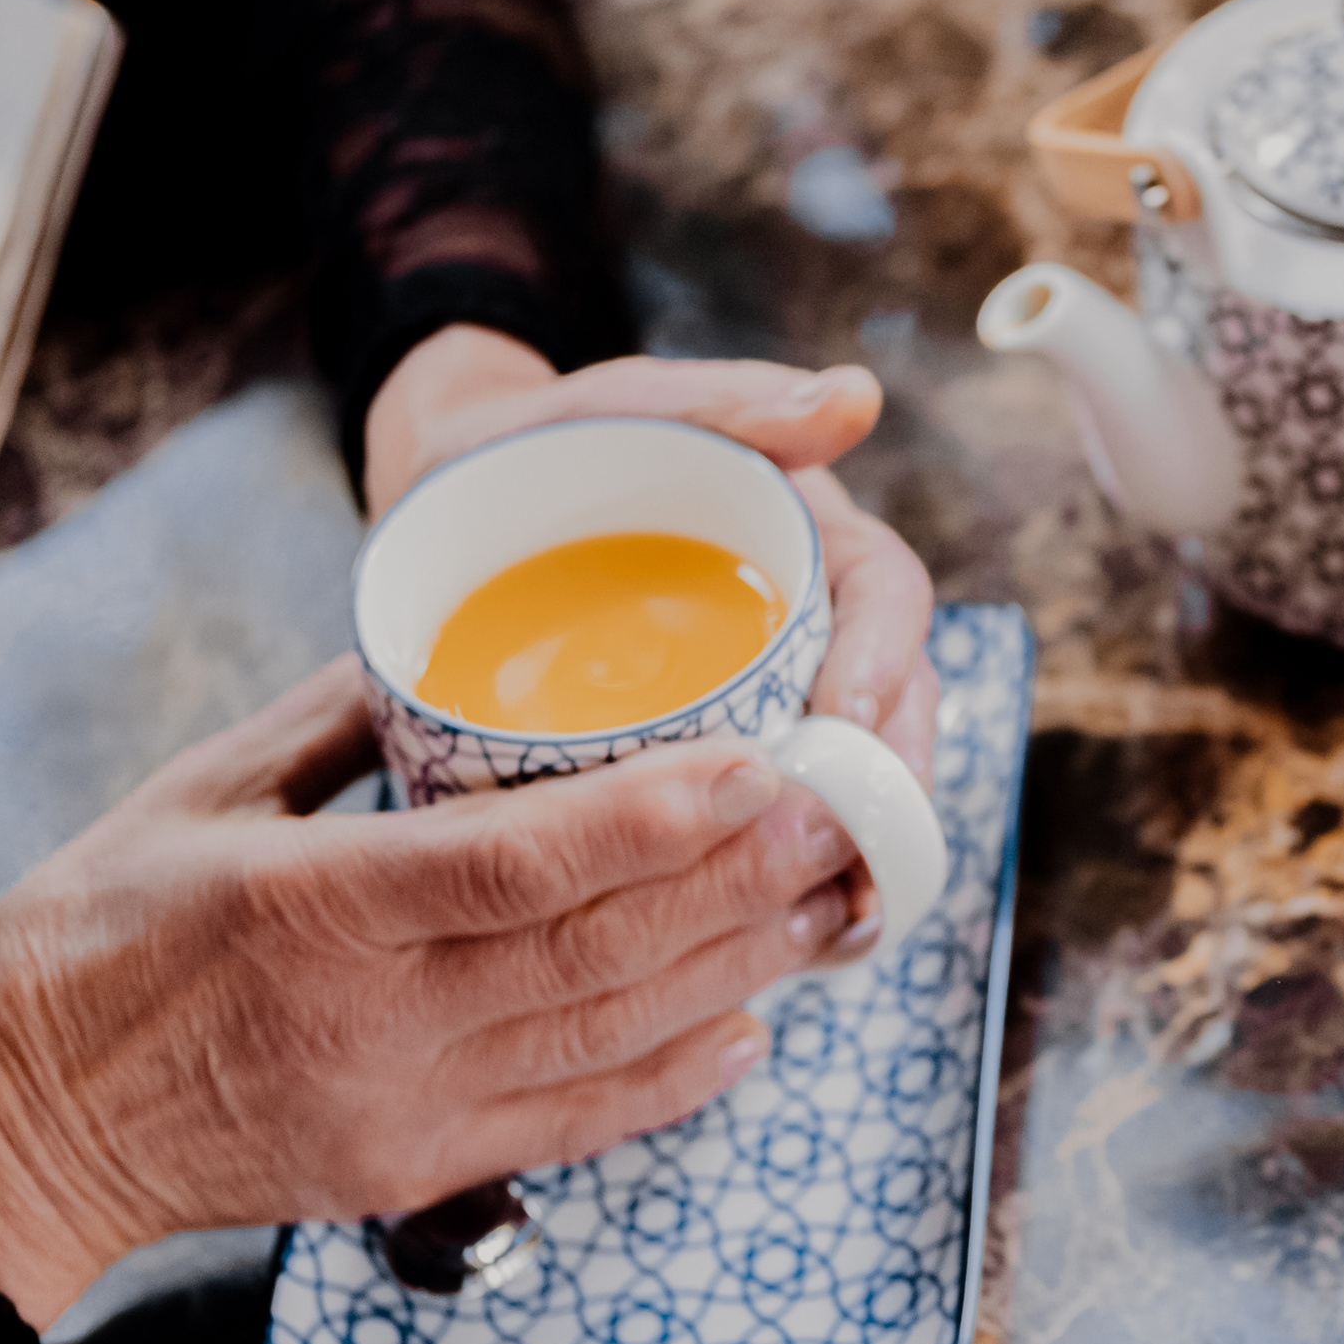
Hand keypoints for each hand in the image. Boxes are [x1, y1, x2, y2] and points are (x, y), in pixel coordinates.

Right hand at [0, 659, 872, 1326]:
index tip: (757, 764)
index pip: (515, 863)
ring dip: (736, 972)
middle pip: (596, 948)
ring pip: (611, 1036)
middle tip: (838, 821)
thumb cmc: (99, 941)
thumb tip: (444, 651)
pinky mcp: (419, 1169)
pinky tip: (749, 1031)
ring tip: (822, 908)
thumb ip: (334, 722)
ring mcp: (405, 1105)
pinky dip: (675, 1082)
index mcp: (310, 904)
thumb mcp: (196, 798)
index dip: (652, 818)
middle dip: (737, 882)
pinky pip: (576, 1125)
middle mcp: (374, 1015)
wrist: (16, 1124)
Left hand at [366, 325, 941, 935]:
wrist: (453, 493)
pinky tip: (773, 945)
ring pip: (845, 780)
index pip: (888, 598)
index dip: (887, 661)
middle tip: (863, 860)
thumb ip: (730, 398)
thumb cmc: (542, 441)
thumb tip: (856, 399)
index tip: (848, 721)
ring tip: (840, 925)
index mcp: (810, 543)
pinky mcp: (710, 759)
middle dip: (889, 790)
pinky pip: (766, 824)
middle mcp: (808, 627)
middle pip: (891, 710)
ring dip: (857, 853)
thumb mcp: (626, 408)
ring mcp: (765, 698)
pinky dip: (782, 884)